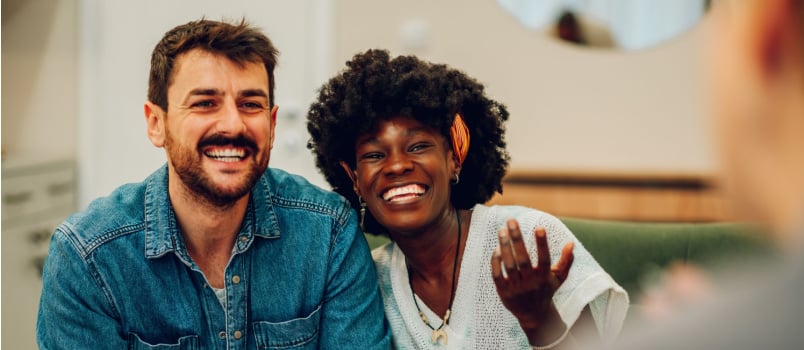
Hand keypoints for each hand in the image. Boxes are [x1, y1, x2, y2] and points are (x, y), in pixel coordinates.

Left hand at [491, 219, 574, 344]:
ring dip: (505, 247)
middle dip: (517, 239)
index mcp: (544, 278)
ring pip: (509, 266)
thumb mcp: (558, 278)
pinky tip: (496, 248)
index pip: (544, 259)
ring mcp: (516, 288)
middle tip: (511, 221)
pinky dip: (496, 262)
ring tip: (501, 230)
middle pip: (523, 259)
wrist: (533, 315)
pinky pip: (497, 275)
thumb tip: (571, 243)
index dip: (542, 244)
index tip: (539, 227)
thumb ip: (566, 261)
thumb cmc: (546, 291)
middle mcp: (530, 283)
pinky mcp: (503, 292)